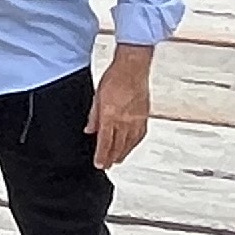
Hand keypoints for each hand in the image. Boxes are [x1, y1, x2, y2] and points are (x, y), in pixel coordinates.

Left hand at [89, 48, 152, 168]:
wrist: (133, 68)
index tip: (99, 164)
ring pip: (130, 143)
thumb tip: (89, 130)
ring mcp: (136, 119)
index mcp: (110, 116)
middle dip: (111, 158)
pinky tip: (131, 146)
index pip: (105, 142)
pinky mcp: (144, 116)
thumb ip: (94, 116)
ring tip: (117, 160)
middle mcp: (124, 120)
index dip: (102, 155)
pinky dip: (134, 143)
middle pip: (118, 146)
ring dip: (123, 153)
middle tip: (107, 166)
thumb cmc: (114, 78)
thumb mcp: (97, 96)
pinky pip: (139, 135)